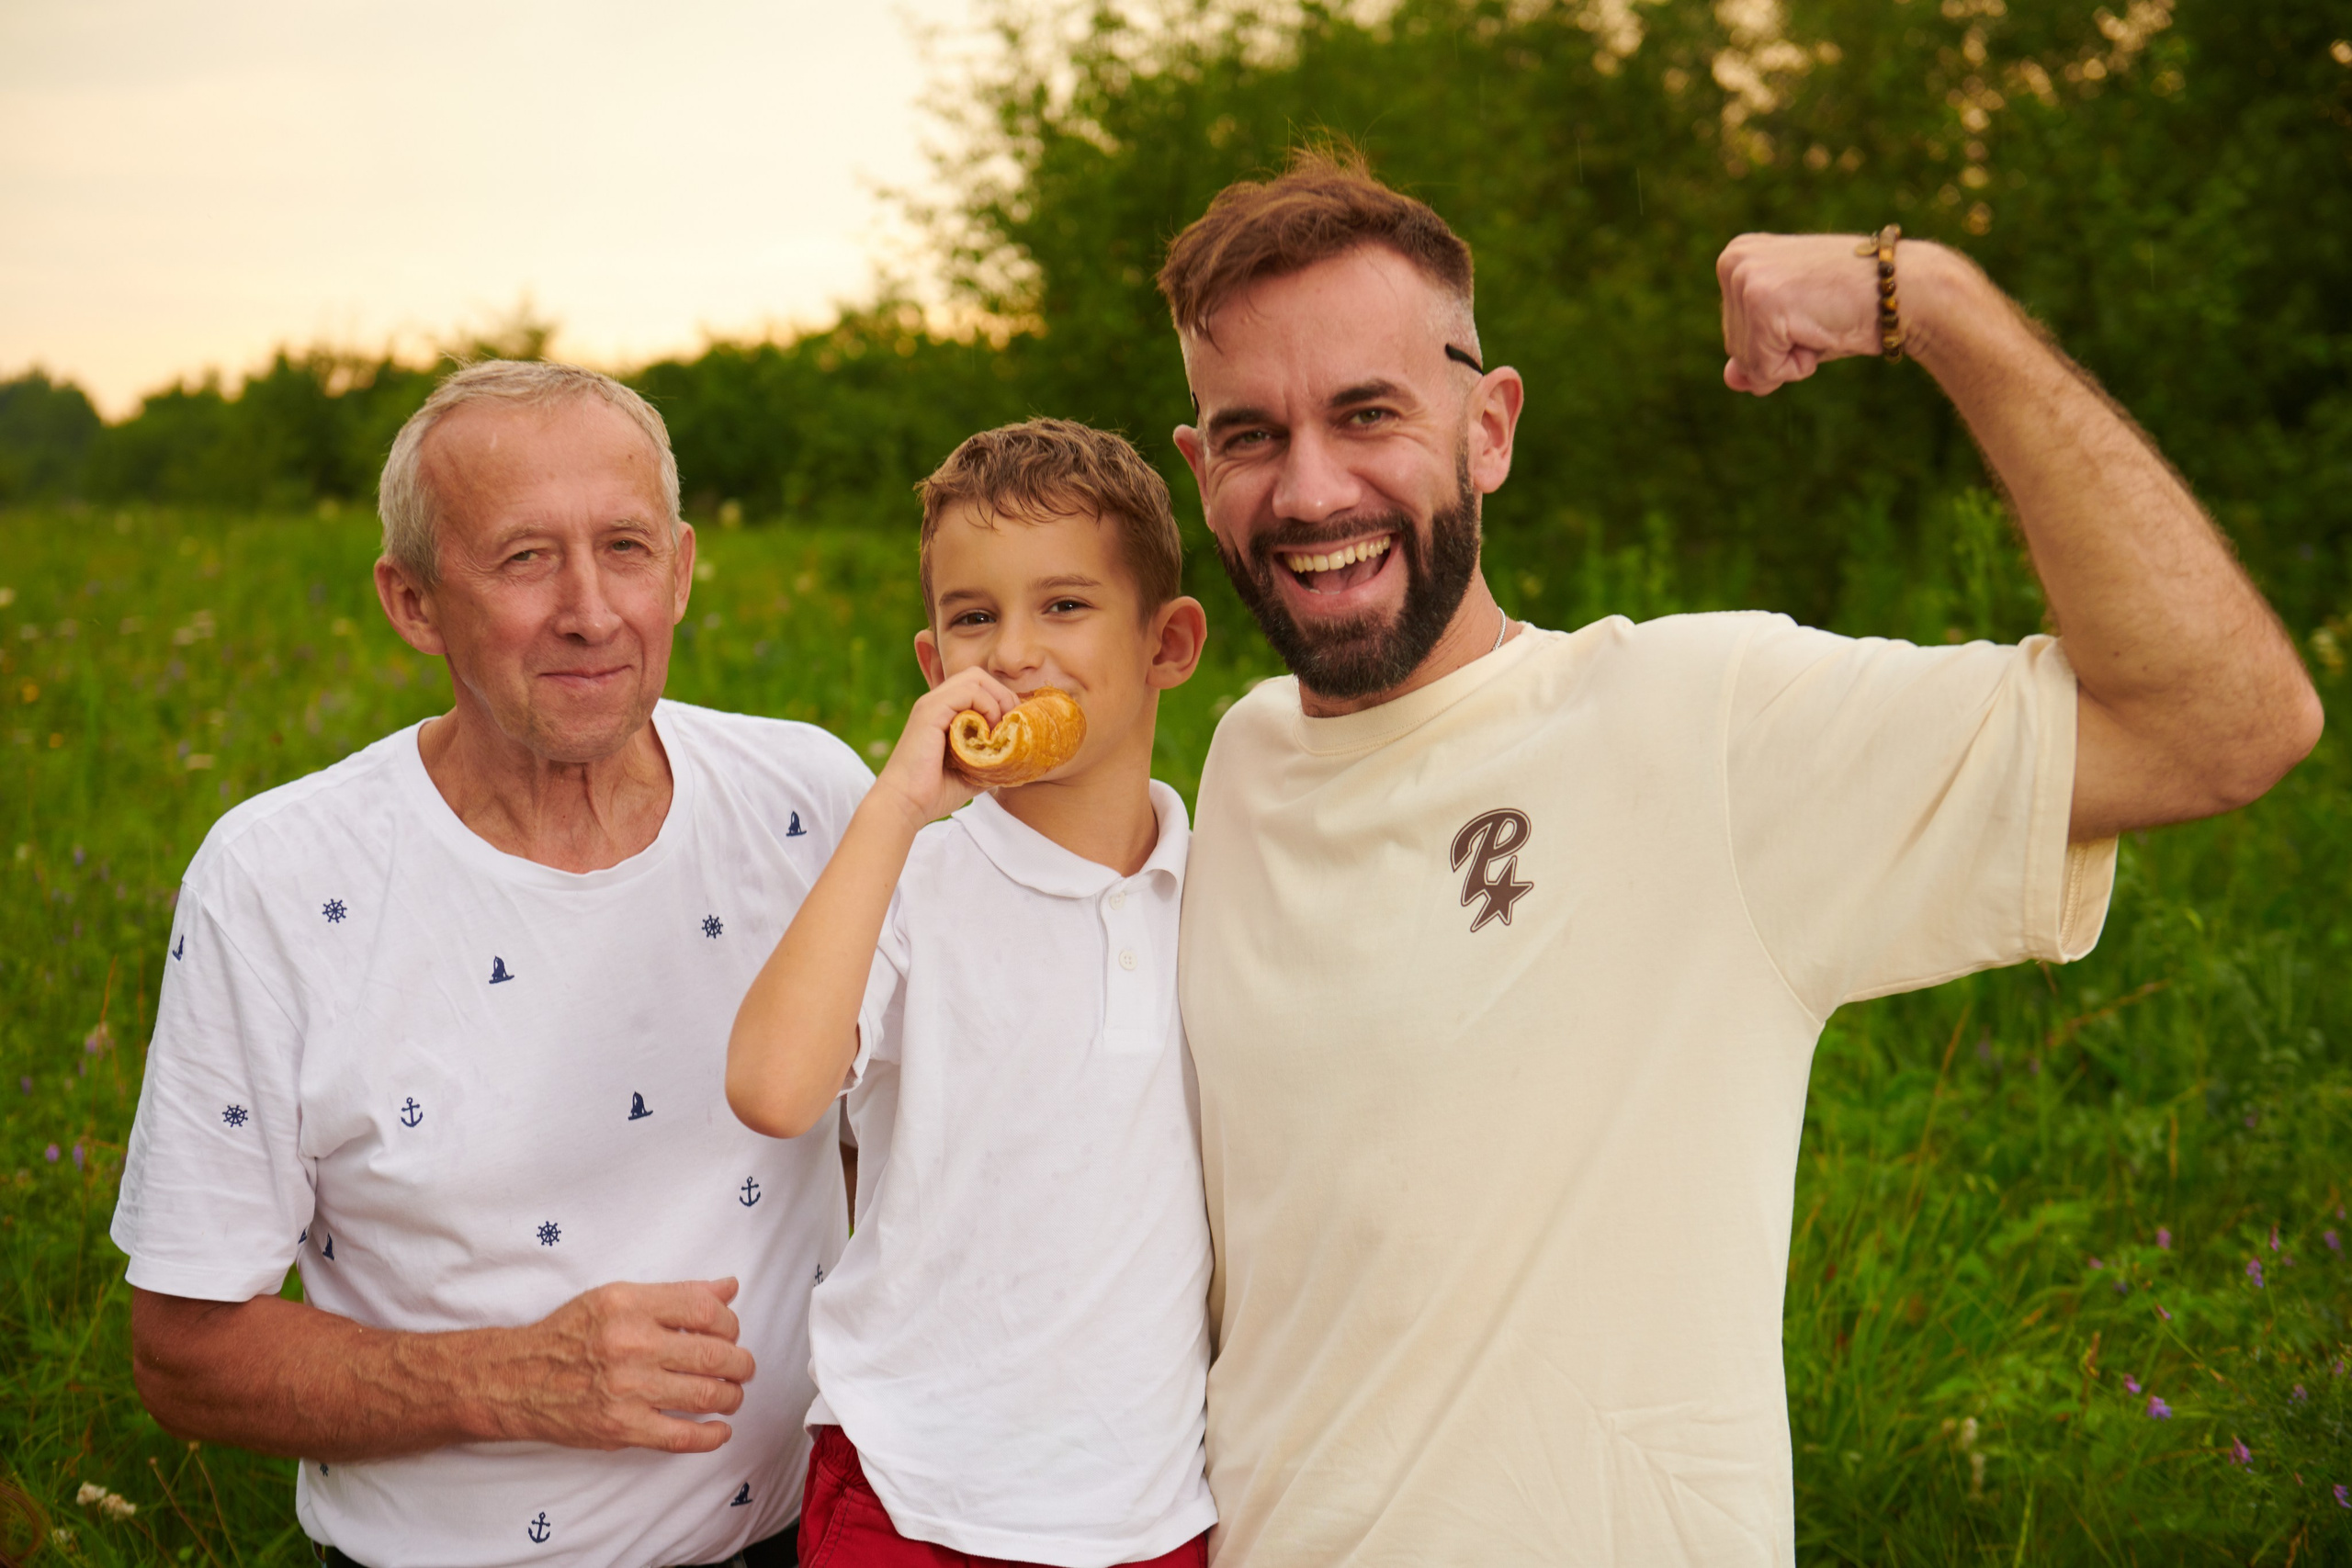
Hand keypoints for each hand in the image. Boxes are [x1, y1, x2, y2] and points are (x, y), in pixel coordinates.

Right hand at [485, 1278, 754, 1452]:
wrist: (517, 1379)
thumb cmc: (569, 1334)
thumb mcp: (617, 1297)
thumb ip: (676, 1294)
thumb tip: (728, 1288)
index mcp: (631, 1306)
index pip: (705, 1310)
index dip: (729, 1323)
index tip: (729, 1332)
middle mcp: (630, 1345)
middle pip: (714, 1354)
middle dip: (740, 1363)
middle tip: (741, 1367)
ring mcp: (627, 1389)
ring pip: (706, 1395)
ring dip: (731, 1397)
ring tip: (731, 1395)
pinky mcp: (622, 1427)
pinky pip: (681, 1437)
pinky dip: (710, 1437)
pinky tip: (719, 1430)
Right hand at [869, 666, 1023, 825]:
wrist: (906, 804)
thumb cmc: (935, 793)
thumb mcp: (974, 772)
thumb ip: (992, 758)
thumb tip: (1017, 756)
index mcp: (943, 713)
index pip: (978, 687)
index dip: (1001, 701)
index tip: (1012, 728)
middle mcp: (937, 703)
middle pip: (978, 676)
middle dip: (1002, 695)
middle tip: (1010, 724)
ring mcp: (932, 704)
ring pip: (974, 678)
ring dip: (996, 700)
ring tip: (999, 730)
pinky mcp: (930, 711)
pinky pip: (967, 691)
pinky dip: (986, 707)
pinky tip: (987, 733)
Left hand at [1717, 232, 1889, 395]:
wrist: (1905, 289)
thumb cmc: (1853, 307)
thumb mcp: (1793, 332)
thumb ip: (1755, 355)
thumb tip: (1730, 380)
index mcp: (1738, 258)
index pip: (1734, 334)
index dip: (1776, 342)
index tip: (1810, 311)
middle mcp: (1734, 260)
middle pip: (1735, 348)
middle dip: (1781, 351)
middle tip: (1819, 316)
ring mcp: (1745, 278)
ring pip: (1747, 361)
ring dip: (1790, 358)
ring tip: (1821, 320)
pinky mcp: (1760, 301)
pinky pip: (1763, 369)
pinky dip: (1796, 366)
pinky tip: (1821, 329)